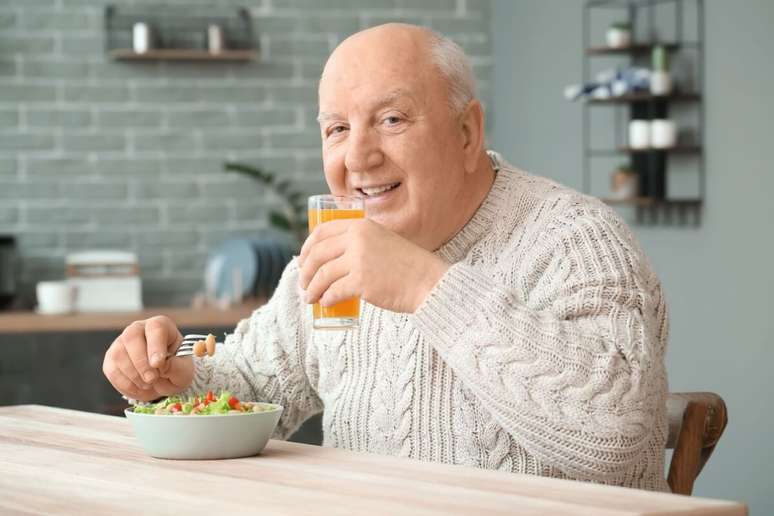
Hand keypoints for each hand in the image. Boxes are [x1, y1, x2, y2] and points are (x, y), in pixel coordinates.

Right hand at [102, 315, 193, 401]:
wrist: (164, 380)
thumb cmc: (176, 369)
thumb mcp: (184, 371)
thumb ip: (176, 367)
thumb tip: (162, 365)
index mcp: (161, 326)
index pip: (156, 327)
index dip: (155, 345)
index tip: (158, 364)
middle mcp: (139, 329)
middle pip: (132, 337)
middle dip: (141, 362)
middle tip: (152, 379)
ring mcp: (122, 342)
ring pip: (119, 354)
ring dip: (134, 375)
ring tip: (150, 384)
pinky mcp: (111, 359)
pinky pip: (112, 370)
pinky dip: (126, 384)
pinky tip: (140, 388)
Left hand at [298, 218, 449, 312]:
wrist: (428, 282)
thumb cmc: (407, 266)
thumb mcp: (383, 242)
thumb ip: (361, 243)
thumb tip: (332, 258)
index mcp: (361, 225)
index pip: (322, 232)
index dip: (307, 247)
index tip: (302, 260)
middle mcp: (357, 238)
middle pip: (317, 254)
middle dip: (305, 271)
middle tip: (303, 283)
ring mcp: (359, 260)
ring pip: (322, 274)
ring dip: (312, 288)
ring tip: (309, 298)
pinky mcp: (361, 282)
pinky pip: (333, 291)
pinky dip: (326, 298)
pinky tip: (325, 303)